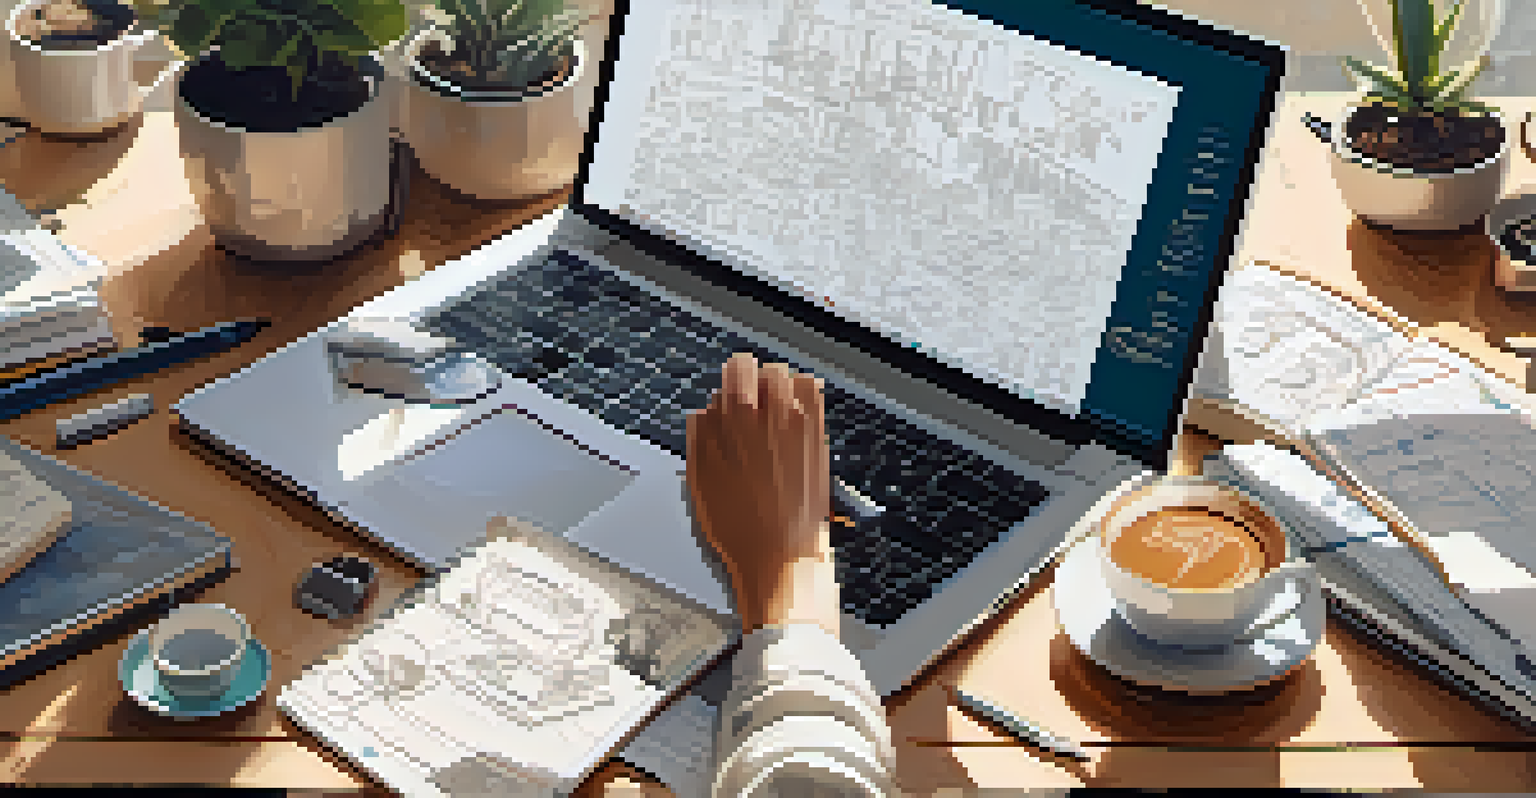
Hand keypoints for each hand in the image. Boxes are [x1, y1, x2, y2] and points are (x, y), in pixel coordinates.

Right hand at [686, 352, 836, 632]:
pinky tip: (798, 409)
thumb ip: (701, 438)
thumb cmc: (740, 529)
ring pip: (792, 380)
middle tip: (751, 402)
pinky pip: (816, 399)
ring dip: (782, 388)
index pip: (737, 369)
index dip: (733, 378)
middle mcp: (770, 416)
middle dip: (757, 382)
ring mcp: (800, 427)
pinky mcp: (819, 441)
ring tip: (774, 408)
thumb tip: (704, 413)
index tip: (732, 389)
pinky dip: (807, 397)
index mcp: (735, 421)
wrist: (781, 557)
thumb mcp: (701, 482)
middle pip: (766, 371)